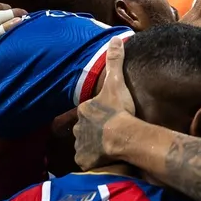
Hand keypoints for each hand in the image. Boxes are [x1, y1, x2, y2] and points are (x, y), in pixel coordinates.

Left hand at [73, 37, 133, 169]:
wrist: (123, 136)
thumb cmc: (120, 110)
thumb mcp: (118, 82)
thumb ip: (115, 61)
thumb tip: (116, 38)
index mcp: (84, 110)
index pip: (88, 112)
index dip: (99, 115)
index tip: (110, 118)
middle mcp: (78, 128)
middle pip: (85, 129)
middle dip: (94, 132)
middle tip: (110, 135)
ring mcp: (80, 145)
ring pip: (85, 146)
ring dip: (94, 147)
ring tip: (109, 149)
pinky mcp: (85, 160)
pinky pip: (87, 161)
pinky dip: (94, 161)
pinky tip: (106, 160)